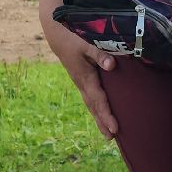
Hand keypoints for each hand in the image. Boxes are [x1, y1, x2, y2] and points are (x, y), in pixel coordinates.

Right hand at [42, 21, 118, 138]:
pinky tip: (100, 114)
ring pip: (90, 103)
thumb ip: (100, 54)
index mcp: (85, 77)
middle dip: (102, 122)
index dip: (107, 115)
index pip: (98, 100)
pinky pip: (90, 97)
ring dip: (99, 118)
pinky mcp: (81, 78)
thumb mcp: (86, 43)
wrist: (57, 33)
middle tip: (112, 138)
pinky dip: (96, 107)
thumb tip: (112, 66)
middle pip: (94, 106)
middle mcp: (81, 83)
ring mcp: (80, 81)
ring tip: (107, 134)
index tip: (115, 129)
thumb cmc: (73, 36)